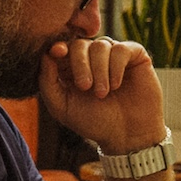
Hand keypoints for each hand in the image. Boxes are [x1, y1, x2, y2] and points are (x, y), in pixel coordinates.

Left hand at [39, 36, 167, 154]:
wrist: (127, 135)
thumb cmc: (94, 122)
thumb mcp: (62, 106)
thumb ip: (47, 82)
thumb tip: (46, 54)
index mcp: (71, 67)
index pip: (61, 48)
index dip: (58, 47)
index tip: (58, 52)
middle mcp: (92, 58)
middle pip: (79, 44)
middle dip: (79, 63)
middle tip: (85, 87)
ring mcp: (113, 55)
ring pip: (100, 45)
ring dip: (99, 70)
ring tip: (103, 93)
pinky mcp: (134, 55)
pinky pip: (121, 49)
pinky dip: (116, 67)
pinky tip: (116, 85)